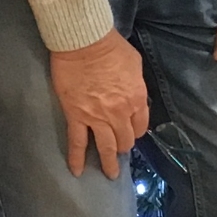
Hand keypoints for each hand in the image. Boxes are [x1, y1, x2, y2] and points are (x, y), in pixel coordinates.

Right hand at [49, 30, 148, 178]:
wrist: (84, 42)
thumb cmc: (111, 47)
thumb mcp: (135, 64)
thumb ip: (136, 85)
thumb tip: (133, 94)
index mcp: (137, 100)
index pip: (140, 126)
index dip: (135, 131)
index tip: (131, 132)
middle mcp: (119, 114)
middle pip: (124, 139)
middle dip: (123, 146)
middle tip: (118, 148)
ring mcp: (97, 118)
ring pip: (105, 147)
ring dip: (108, 163)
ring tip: (109, 174)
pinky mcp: (76, 116)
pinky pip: (77, 143)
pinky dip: (77, 159)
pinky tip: (77, 172)